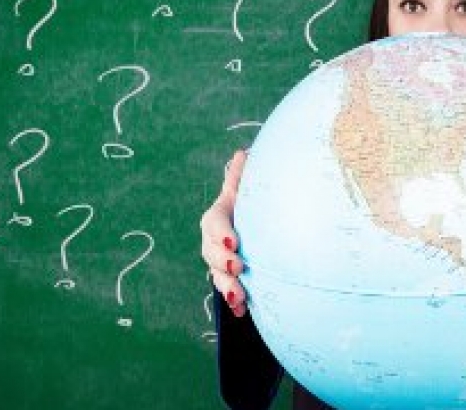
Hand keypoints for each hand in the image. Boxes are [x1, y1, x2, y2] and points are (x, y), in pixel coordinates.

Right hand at [200, 149, 248, 316]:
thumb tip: (242, 153)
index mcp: (218, 217)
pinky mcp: (229, 280)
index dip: (221, 233)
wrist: (254, 231)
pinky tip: (242, 312)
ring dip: (226, 287)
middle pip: (210, 252)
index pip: (214, 223)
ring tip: (240, 297)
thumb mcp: (247, 193)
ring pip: (217, 275)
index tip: (234, 242)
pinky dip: (234, 303)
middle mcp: (214, 241)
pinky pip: (228, 292)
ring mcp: (219, 262)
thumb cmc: (250, 206)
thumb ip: (241, 177)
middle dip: (222, 261)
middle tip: (238, 267)